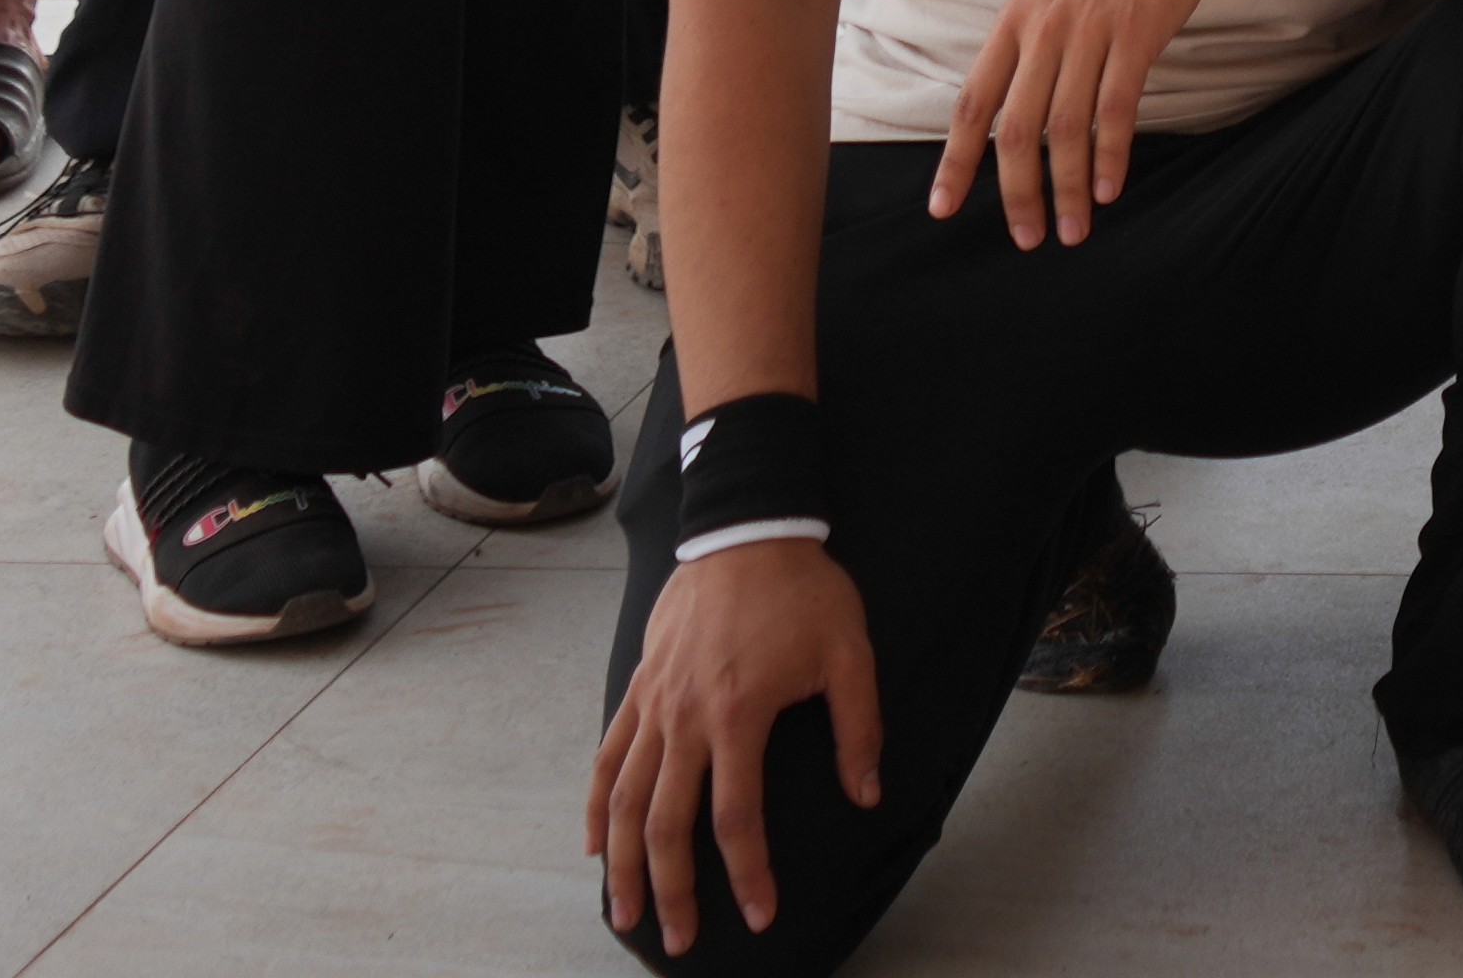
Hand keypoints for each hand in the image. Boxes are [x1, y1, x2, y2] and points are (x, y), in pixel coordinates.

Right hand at [589, 531, 882, 956]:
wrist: (749, 527)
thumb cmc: (805, 589)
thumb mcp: (851, 654)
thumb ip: (859, 730)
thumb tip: (867, 796)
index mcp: (739, 714)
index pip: (737, 817)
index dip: (749, 873)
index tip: (759, 916)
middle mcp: (685, 717)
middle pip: (667, 824)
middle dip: (672, 891)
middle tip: (680, 942)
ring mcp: (654, 703)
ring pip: (626, 800)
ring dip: (623, 863)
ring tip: (625, 914)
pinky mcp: (639, 687)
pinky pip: (608, 757)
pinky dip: (598, 805)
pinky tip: (595, 846)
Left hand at [929, 0, 1225, 250]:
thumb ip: (1028, 41)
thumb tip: (1009, 103)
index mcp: (1015, 19)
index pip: (973, 101)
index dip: (956, 160)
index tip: (943, 208)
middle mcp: (1044, 27)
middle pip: (1016, 127)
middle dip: (1018, 192)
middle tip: (1027, 238)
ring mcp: (1090, 29)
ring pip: (1066, 127)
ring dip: (1068, 187)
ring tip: (1072, 230)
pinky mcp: (1137, 32)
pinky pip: (1117, 107)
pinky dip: (1111, 154)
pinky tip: (1110, 189)